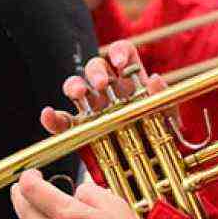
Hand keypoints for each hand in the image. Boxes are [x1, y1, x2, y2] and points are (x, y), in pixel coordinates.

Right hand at [39, 40, 166, 134]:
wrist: (153, 166)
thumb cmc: (162, 137)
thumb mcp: (169, 118)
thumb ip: (163, 98)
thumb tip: (154, 79)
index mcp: (132, 80)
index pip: (122, 53)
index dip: (119, 52)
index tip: (120, 62)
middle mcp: (109, 89)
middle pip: (96, 67)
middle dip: (96, 72)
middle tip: (102, 84)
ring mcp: (92, 108)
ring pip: (76, 86)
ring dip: (74, 85)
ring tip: (79, 93)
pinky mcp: (80, 130)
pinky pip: (62, 121)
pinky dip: (52, 118)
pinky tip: (48, 115)